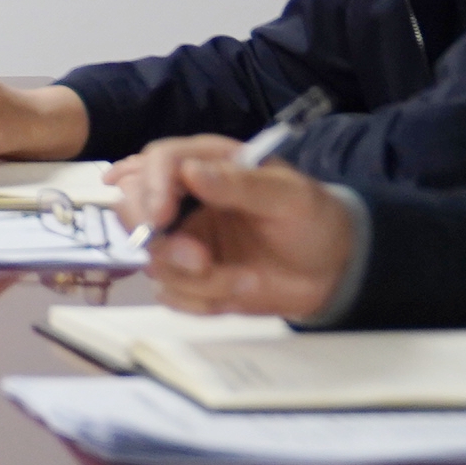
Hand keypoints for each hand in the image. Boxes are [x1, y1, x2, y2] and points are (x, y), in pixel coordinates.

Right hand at [114, 138, 352, 318]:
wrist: (333, 271)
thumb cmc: (315, 220)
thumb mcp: (289, 197)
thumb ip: (240, 184)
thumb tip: (192, 171)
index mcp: (208, 163)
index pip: (157, 162)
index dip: (149, 187)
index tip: (161, 218)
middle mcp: (185, 199)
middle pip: (132, 207)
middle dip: (160, 241)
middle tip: (200, 260)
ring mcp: (184, 240)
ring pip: (153, 260)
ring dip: (196, 280)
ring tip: (245, 280)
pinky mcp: (189, 277)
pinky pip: (171, 294)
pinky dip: (201, 302)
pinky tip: (236, 293)